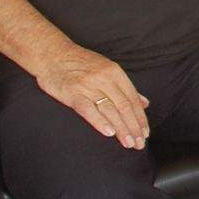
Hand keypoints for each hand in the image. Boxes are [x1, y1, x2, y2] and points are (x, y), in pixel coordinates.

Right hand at [34, 46, 150, 148]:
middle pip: (124, 106)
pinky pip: (89, 110)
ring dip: (121, 128)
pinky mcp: (73, 93)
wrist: (53, 55)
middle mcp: (104, 79)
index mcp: (115, 72)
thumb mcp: (107, 69)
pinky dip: (100, 122)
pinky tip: (109, 133)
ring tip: (129, 142)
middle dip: (134, 127)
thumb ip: (125, 88)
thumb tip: (145, 103)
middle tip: (140, 143)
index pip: (132, 99)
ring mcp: (88, 86)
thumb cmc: (81, 63)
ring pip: (110, 110)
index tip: (145, 132)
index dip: (140, 117)